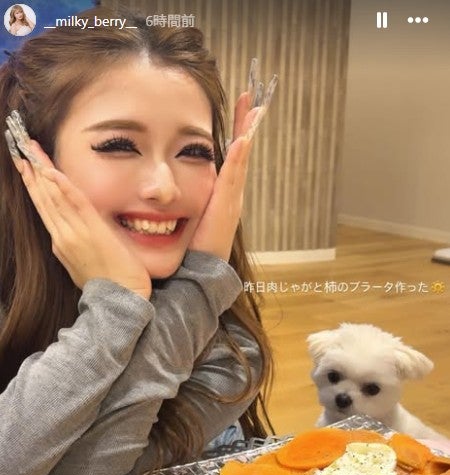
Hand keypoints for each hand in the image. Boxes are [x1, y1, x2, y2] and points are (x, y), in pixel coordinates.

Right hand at [5, 113, 150, 299]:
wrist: (122, 300)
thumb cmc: (111, 284)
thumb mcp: (84, 264)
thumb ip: (77, 246)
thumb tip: (76, 232)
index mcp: (61, 243)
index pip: (44, 208)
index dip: (34, 185)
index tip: (26, 166)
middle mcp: (63, 236)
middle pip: (42, 198)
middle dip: (30, 171)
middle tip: (20, 147)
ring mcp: (75, 233)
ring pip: (53, 197)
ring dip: (41, 170)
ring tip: (29, 150)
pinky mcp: (91, 231)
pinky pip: (74, 202)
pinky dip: (61, 185)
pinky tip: (51, 170)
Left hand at [189, 61, 277, 261]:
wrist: (196, 277)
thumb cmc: (186, 250)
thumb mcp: (181, 217)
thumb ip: (174, 200)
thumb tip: (154, 185)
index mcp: (219, 194)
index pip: (228, 156)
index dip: (235, 131)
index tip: (239, 103)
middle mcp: (229, 195)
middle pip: (241, 153)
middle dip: (248, 124)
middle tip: (254, 96)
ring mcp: (230, 202)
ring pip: (240, 161)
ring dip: (247, 134)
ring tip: (255, 109)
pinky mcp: (225, 210)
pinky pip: (232, 179)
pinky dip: (238, 160)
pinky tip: (242, 140)